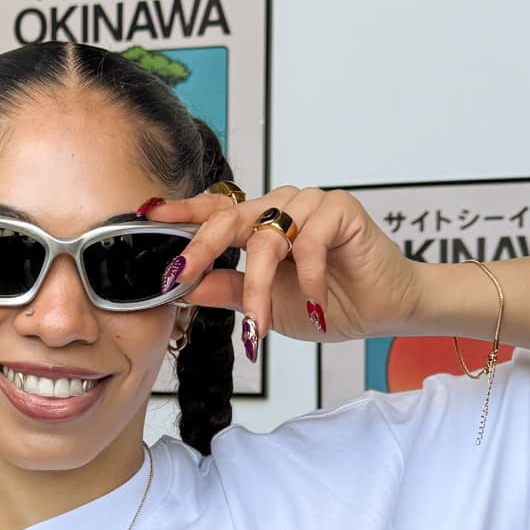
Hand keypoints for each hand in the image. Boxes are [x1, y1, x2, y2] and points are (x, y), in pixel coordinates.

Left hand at [140, 186, 421, 349]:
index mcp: (260, 225)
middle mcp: (281, 207)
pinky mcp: (339, 208)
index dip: (182, 212)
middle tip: (180, 276)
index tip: (148, 215)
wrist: (381, 311)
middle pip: (231, 218)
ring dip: (261, 287)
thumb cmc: (328, 302)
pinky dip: (308, 277)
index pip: (214, 212)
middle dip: (201, 249)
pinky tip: (315, 299)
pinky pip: (310, 240)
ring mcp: (310, 204)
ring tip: (262, 325)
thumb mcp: (265, 305)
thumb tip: (183, 287)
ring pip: (268, 237)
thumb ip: (227, 291)